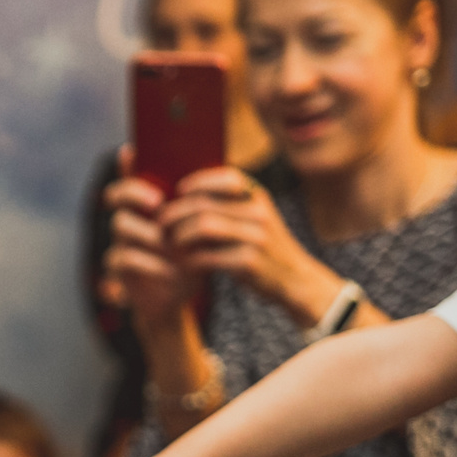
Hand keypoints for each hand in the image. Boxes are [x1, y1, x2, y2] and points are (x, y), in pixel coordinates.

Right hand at [100, 146, 202, 335]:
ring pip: (120, 224)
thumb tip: (230, 181)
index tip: (135, 153)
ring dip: (148, 233)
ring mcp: (122, 241)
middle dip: (134, 192)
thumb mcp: (202, 230)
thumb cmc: (193, 254)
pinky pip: (124, 258)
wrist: (181, 294)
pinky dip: (150, 264)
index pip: (130, 175)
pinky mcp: (120, 268)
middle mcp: (131, 218)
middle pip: (115, 194)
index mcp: (149, 203)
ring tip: (173, 245)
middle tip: (158, 202)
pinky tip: (171, 271)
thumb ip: (203, 207)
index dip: (128, 164)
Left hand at [160, 167, 343, 324]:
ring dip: (180, 235)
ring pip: (203, 226)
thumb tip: (186, 191)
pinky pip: (207, 256)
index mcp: (258, 197)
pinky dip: (190, 259)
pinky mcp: (249, 263)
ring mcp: (256, 237)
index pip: (226, 177)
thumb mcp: (256, 217)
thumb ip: (230, 203)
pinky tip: (184, 262)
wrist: (295, 279)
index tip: (178, 191)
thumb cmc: (265, 246)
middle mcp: (259, 212)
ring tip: (170, 243)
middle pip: (205, 203)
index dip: (198, 181)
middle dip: (176, 212)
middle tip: (160, 223)